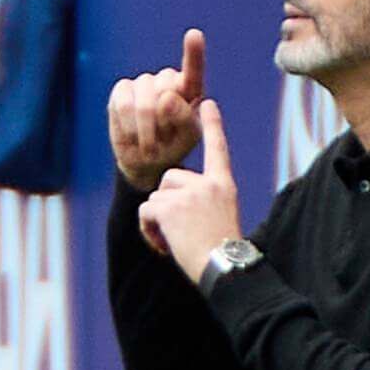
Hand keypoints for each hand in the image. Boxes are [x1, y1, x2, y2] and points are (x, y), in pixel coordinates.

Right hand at [107, 27, 206, 193]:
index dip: (193, 52)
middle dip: (164, 122)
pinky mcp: (121, 91)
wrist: (146, 161)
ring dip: (146, 130)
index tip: (194, 35)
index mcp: (190, 89)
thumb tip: (165, 98)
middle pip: (165, 90)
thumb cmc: (172, 147)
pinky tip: (133, 136)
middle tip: (165, 140)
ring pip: (144, 100)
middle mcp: (167, 80)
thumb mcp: (187, 138)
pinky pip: (123, 104)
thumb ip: (184, 118)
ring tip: (150, 145)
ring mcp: (143, 83)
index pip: (193, 69)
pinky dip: (128, 126)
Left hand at [136, 97, 241, 278]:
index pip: (218, 148)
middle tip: (177, 230)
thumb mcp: (222, 216)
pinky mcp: (171, 206)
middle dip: (166, 202)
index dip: (212, 125)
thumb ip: (204, 200)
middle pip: (170, 177)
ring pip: (155, 197)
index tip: (207, 103)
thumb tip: (174, 201)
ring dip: (157, 220)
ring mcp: (189, 193)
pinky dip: (148, 229)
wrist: (224, 266)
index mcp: (224, 184)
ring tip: (173, 241)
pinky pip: (146, 210)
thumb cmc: (222, 251)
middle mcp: (207, 183)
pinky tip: (163, 243)